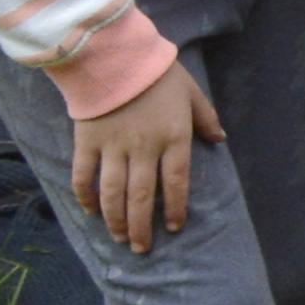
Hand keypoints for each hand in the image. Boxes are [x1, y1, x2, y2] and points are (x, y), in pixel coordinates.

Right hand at [68, 56, 221, 251]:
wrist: (115, 56)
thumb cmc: (158, 74)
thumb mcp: (192, 92)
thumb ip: (206, 119)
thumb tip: (220, 141)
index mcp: (173, 137)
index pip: (177, 182)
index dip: (176, 208)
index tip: (175, 227)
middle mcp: (143, 148)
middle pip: (143, 197)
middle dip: (142, 226)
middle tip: (141, 248)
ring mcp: (113, 147)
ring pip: (113, 193)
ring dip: (116, 219)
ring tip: (120, 238)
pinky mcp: (87, 142)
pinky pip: (84, 176)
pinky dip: (85, 197)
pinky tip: (91, 212)